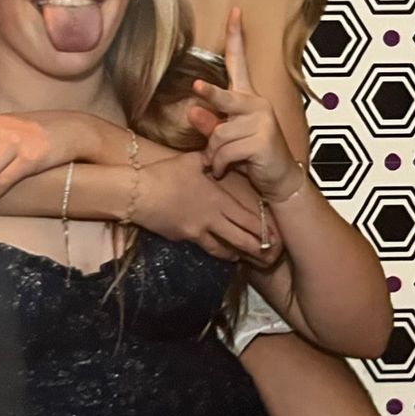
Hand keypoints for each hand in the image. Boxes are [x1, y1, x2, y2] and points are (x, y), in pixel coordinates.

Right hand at [129, 148, 281, 266]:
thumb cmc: (165, 173)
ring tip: (251, 259)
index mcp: (218, 199)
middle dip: (259, 251)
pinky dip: (219, 252)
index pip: (248, 219)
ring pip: (225, 250)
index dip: (265, 231)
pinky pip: (206, 248)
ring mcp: (198, 232)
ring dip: (240, 255)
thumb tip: (216, 156)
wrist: (137, 193)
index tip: (278, 237)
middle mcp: (212, 219)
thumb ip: (209, 160)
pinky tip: (225, 255)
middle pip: (242, 240)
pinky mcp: (183, 238)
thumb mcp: (191, 161)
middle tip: (272, 257)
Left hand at [185, 7, 304, 201]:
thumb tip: (192, 112)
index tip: (235, 11)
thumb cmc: (253, 157)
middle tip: (196, 87)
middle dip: (210, 94)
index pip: (240, 63)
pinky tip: (224, 171)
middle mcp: (257, 105)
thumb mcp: (228, 139)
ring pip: (218, 135)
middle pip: (226, 97)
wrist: (281, 181)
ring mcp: (262, 122)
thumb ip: (211, 125)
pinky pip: (226, 152)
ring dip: (214, 154)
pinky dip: (220, 165)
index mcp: (249, 98)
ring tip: (219, 164)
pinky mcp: (262, 140)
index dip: (236, 37)